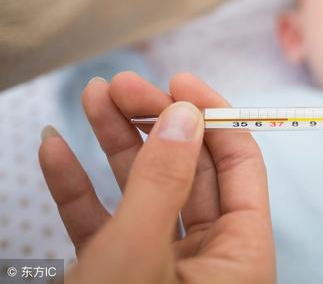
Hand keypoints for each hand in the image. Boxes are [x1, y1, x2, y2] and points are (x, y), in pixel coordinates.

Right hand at [39, 72, 273, 283]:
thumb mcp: (139, 254)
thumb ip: (162, 183)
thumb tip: (184, 115)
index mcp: (240, 256)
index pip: (240, 166)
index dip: (212, 117)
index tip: (176, 82)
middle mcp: (208, 258)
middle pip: (189, 170)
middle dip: (154, 121)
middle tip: (121, 84)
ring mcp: (162, 267)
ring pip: (145, 190)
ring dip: (115, 142)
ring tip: (93, 97)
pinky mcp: (118, 275)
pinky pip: (104, 223)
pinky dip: (79, 188)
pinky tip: (56, 149)